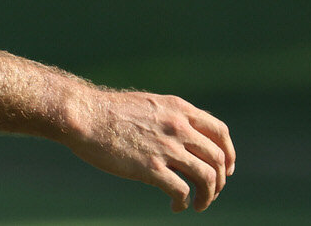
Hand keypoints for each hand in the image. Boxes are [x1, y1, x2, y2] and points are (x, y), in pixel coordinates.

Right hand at [66, 89, 234, 211]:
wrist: (83, 116)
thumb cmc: (106, 111)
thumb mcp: (146, 104)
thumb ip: (168, 117)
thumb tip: (181, 135)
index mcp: (177, 109)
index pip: (219, 132)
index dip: (228, 153)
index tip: (225, 169)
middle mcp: (178, 127)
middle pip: (217, 159)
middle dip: (219, 180)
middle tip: (211, 192)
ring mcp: (166, 148)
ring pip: (206, 177)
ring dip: (208, 196)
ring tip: (199, 205)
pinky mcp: (151, 167)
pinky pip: (182, 191)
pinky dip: (184, 203)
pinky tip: (176, 206)